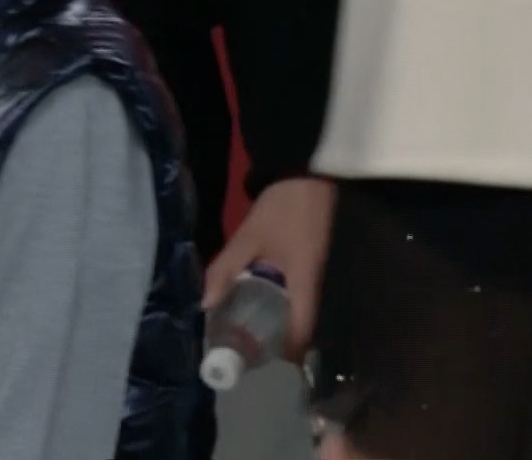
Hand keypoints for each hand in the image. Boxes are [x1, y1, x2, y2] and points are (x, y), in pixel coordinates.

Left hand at [203, 176, 335, 359]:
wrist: (307, 176)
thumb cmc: (280, 209)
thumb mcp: (247, 239)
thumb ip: (225, 269)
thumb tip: (205, 304)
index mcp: (307, 282)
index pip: (303, 330)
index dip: (286, 349)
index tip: (263, 356)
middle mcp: (323, 285)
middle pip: (309, 326)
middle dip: (284, 340)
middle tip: (256, 345)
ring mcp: (325, 276)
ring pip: (310, 312)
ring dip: (288, 323)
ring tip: (258, 327)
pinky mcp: (322, 266)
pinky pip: (309, 296)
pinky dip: (292, 305)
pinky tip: (271, 302)